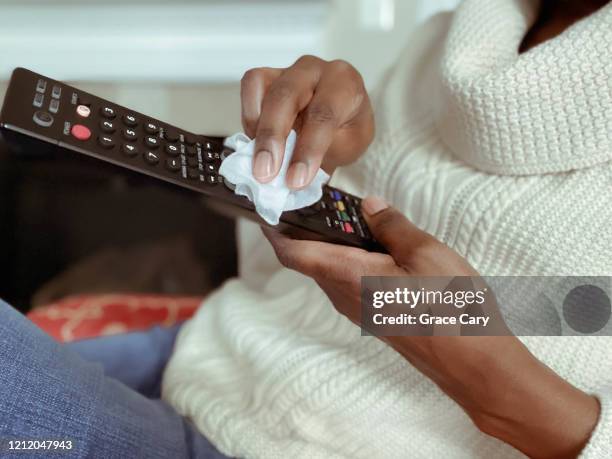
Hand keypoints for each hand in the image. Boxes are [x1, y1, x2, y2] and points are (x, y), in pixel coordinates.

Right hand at [240, 55, 373, 188]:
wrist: (340, 117)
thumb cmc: (346, 130)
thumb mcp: (349, 146)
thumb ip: (324, 154)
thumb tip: (292, 172)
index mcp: (344, 84)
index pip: (323, 114)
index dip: (308, 150)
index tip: (296, 181)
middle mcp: (315, 70)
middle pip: (287, 96)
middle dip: (272, 137)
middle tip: (265, 173)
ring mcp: (288, 70)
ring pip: (261, 86)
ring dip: (256, 128)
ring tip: (258, 160)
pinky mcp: (267, 75)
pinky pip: (250, 87)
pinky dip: (249, 117)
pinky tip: (256, 140)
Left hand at [263, 197, 598, 458]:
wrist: (472, 361)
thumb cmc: (449, 306)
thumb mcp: (424, 251)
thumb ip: (391, 225)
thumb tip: (369, 205)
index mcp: (348, 276)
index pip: (294, 253)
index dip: (274, 230)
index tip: (267, 208)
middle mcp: (345, 296)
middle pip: (309, 260)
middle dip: (303, 230)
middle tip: (312, 201)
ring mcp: (359, 309)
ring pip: (329, 271)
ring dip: (328, 245)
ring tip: (344, 216)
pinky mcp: (375, 316)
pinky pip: (349, 283)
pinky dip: (347, 259)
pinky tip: (373, 245)